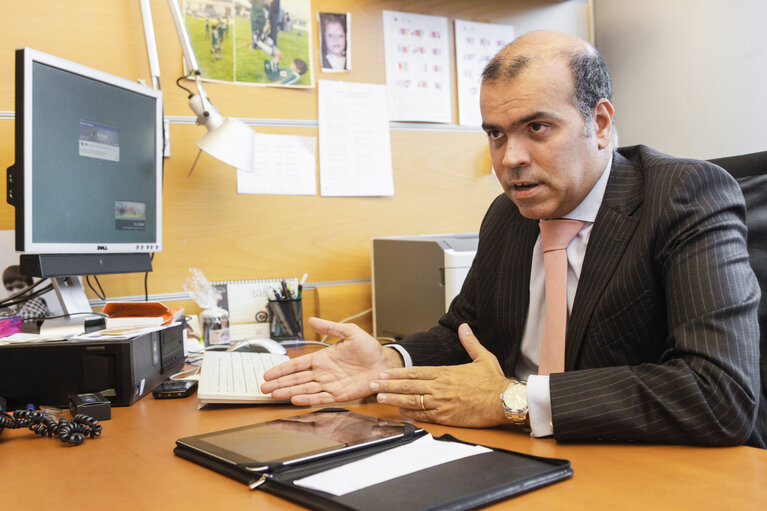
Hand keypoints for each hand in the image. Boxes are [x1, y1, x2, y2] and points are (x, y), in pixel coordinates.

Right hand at [261, 317, 402, 404]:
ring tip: (274, 395)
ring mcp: (331, 384)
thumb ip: (330, 327)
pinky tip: (296, 400)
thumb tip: (311, 320)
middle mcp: (324, 373)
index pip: (298, 364)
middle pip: (297, 379)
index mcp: (323, 358)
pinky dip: (308, 399)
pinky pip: (321, 397)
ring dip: (289, 392)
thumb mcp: (350, 332)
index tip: (268, 374)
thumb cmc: (369, 348)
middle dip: (280, 383)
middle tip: (264, 388)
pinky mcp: (340, 394)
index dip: (282, 369)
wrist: (384, 362)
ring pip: (305, 389)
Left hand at [369, 324, 509, 426]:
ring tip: (380, 398)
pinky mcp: (447, 417)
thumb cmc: (494, 382)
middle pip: (408, 386)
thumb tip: (464, 327)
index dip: (397, 374)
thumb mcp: (483, 357)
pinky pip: (424, 416)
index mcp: (445, 372)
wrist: (505, 400)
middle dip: (388, 385)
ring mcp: (442, 403)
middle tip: (373, 385)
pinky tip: (401, 414)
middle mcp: (440, 387)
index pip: (415, 372)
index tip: (384, 374)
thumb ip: (470, 342)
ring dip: (394, 399)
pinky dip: (411, 415)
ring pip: (412, 401)